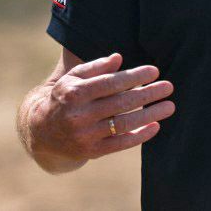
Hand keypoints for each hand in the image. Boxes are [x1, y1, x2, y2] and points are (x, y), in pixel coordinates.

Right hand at [28, 53, 174, 163]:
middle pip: (120, 103)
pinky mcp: (91, 152)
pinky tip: (155, 126)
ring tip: (169, 106)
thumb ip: (96, 67)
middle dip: (148, 94)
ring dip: (150, 115)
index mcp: (74, 93)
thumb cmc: (65, 97)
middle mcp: (79, 115)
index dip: (134, 77)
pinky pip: (120, 144)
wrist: (41, 131)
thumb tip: (119, 58)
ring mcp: (85, 135)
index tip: (154, 71)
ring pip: (123, 124)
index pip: (110, 83)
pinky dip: (139, 136)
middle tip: (169, 87)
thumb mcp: (73, 78)